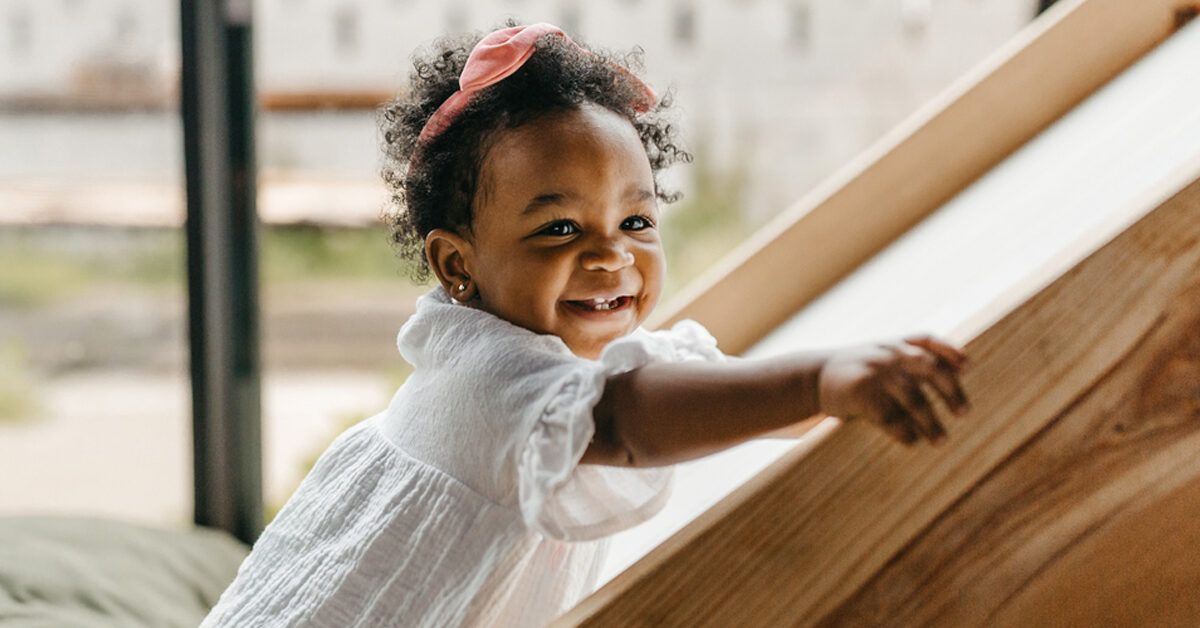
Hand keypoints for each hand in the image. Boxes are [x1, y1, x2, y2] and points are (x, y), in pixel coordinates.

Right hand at [816, 334, 969, 445]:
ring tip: (940, 441)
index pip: (928, 340)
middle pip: (930, 368)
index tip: (968, 367)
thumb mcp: (876, 355)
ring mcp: (875, 372)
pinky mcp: (861, 394)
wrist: (809, 379)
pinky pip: (891, 417)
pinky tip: (911, 442)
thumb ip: (907, 359)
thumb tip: (954, 372)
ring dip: (930, 423)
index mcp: (892, 343)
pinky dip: (904, 432)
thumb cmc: (851, 372)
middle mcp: (887, 353)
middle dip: (951, 391)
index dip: (950, 351)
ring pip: (914, 399)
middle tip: (964, 413)